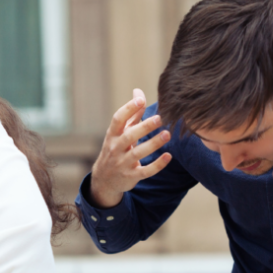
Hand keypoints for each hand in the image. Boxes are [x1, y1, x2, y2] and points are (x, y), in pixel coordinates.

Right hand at [90, 89, 171, 207]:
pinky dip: (157, 165)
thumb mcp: (119, 132)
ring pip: (138, 153)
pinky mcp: (131, 176)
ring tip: (167, 134)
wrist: (104, 180)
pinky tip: (168, 156)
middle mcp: (115, 148)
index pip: (118, 120)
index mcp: (112, 135)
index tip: (140, 100)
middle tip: (160, 118)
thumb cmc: (116, 149)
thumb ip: (131, 113)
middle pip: (129, 136)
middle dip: (144, 127)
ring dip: (153, 144)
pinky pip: (145, 171)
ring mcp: (122, 163)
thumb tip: (138, 92)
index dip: (128, 109)